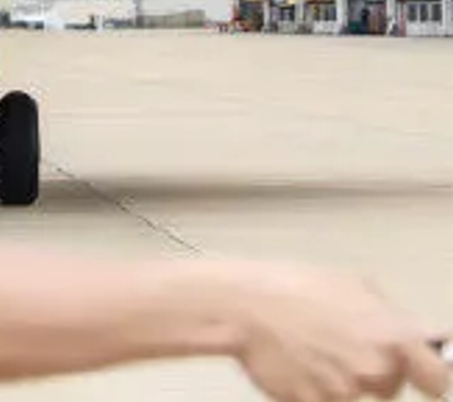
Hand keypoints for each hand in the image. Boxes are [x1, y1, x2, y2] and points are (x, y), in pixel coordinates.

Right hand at [222, 259, 447, 400]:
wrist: (240, 306)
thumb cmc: (290, 288)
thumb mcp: (352, 283)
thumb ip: (394, 315)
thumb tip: (421, 333)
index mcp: (392, 335)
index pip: (438, 377)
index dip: (431, 379)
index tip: (426, 379)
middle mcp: (375, 367)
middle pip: (390, 387)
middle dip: (374, 373)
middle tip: (342, 348)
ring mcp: (345, 391)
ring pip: (357, 397)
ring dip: (341, 383)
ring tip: (315, 354)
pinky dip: (315, 390)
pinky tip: (299, 365)